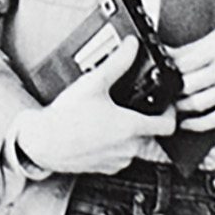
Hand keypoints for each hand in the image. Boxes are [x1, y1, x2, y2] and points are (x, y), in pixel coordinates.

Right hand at [14, 35, 176, 173]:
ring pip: (136, 146)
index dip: (171, 113)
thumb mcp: (94, 83)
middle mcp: (128, 149)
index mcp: (130, 128)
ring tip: (114, 114)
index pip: (168, 126)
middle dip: (148, 119)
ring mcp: (117, 161)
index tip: (167, 103)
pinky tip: (101, 129)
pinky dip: (116, 143)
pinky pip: (120, 155)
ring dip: (131, 133)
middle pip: (152, 135)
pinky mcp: (104, 168)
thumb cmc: (66, 117)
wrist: (43, 142)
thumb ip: (118, 63)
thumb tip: (132, 46)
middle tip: (137, 104)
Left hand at [171, 20, 214, 131]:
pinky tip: (186, 123)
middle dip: (169, 88)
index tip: (157, 67)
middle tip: (160, 88)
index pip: (181, 59)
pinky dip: (197, 124)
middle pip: (185, 83)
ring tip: (170, 104)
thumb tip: (175, 56)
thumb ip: (200, 47)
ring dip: (179, 106)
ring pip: (196, 103)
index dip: (165, 65)